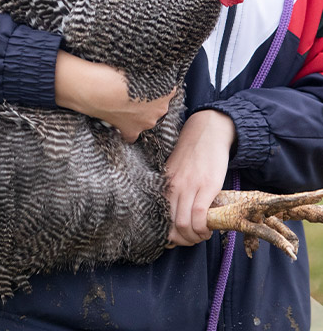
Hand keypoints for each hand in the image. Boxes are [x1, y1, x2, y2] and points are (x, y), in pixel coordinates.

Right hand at [55, 49, 175, 141]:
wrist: (99, 87)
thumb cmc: (118, 71)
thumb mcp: (140, 62)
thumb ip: (151, 67)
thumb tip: (152, 58)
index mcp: (168, 91)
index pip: (169, 88)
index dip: (158, 84)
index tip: (148, 79)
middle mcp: (160, 109)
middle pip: (159, 104)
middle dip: (149, 99)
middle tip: (134, 89)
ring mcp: (145, 122)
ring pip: (147, 118)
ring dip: (139, 112)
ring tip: (124, 101)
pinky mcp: (130, 131)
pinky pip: (132, 134)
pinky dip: (128, 128)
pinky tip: (121, 119)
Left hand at [164, 110, 236, 246]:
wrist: (207, 131)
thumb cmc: (193, 152)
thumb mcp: (176, 170)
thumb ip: (174, 189)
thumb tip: (176, 215)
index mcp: (166, 184)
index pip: (162, 219)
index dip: (171, 236)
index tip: (181, 239)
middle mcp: (174, 186)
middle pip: (173, 225)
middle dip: (185, 240)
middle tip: (195, 239)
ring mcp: (190, 186)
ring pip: (185, 224)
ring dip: (195, 237)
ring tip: (204, 233)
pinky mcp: (207, 185)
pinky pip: (200, 215)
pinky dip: (203, 228)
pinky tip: (209, 228)